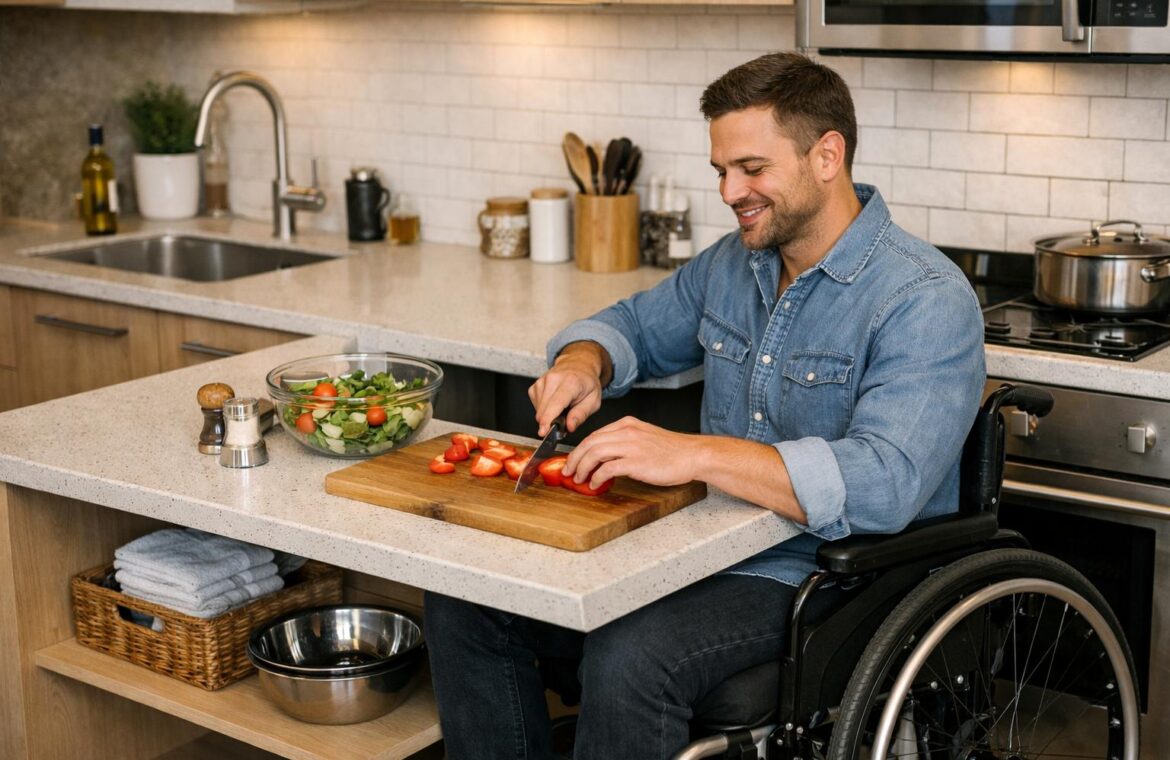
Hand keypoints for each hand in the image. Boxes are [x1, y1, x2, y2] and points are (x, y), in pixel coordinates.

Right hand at [528, 342, 610, 435]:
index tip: (543, 432)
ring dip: (549, 415)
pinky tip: (554, 403)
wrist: (578, 365)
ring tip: (562, 407)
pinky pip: (536, 406)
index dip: (548, 419)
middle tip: (566, 419)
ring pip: (539, 411)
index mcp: (570, 382)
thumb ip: (581, 414)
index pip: (556, 404)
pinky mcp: (535, 386)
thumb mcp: (593, 400)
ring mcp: (542, 382)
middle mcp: (553, 380)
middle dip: (552, 421)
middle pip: (544, 410)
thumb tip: (569, 427)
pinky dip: (544, 409)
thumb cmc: (587, 383)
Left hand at [563, 416, 700, 488]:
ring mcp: (631, 446)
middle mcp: (627, 432)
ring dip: (582, 467)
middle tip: (569, 471)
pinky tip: (595, 484)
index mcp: (627, 424)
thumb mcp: (644, 437)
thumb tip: (605, 458)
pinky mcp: (636, 462)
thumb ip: (625, 442)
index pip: (594, 435)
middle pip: (590, 442)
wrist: (692, 455)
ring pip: (594, 453)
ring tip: (579, 479)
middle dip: (575, 458)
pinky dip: (597, 477)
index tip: (573, 460)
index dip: (580, 449)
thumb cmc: (672, 451)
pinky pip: (607, 468)